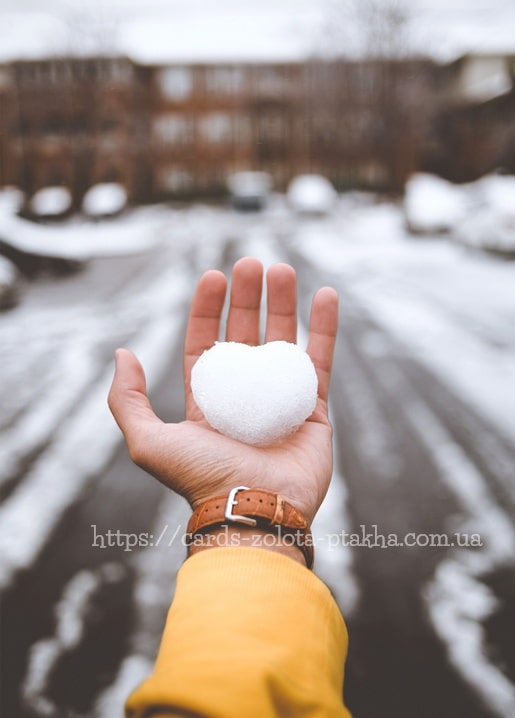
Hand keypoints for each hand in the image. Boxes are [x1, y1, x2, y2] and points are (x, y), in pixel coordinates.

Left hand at [108, 257, 337, 525]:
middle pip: (246, 336)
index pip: (206, 345)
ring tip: (280, 268)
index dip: (207, 310)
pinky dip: (325, 328)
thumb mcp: (147, 441)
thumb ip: (127, 400)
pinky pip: (321, 362)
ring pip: (283, 342)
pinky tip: (325, 294)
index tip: (213, 276)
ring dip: (283, 303)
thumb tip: (123, 354)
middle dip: (247, 298)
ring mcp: (280, 403)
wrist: (253, 511)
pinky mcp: (314, 411)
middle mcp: (243, 399)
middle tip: (251, 263)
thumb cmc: (200, 479)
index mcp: (206, 403)